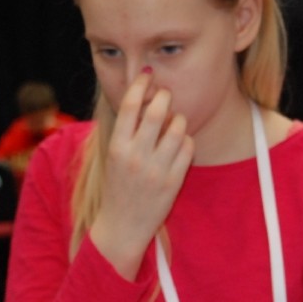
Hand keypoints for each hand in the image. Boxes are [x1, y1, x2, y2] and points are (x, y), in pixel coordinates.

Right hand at [89, 71, 193, 279]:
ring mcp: (156, 169)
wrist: (122, 225)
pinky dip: (186, 139)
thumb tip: (145, 98)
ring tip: (174, 122)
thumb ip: (127, 131)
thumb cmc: (118, 187)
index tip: (146, 76)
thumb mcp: (115, 156)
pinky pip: (188, 147)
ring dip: (178, 118)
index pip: (130, 106)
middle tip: (165, 95)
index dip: (140, 84)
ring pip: (178, 127)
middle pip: (157, 112)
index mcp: (117, 147)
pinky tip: (180, 143)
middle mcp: (136, 156)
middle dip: (164, 96)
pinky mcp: (173, 181)